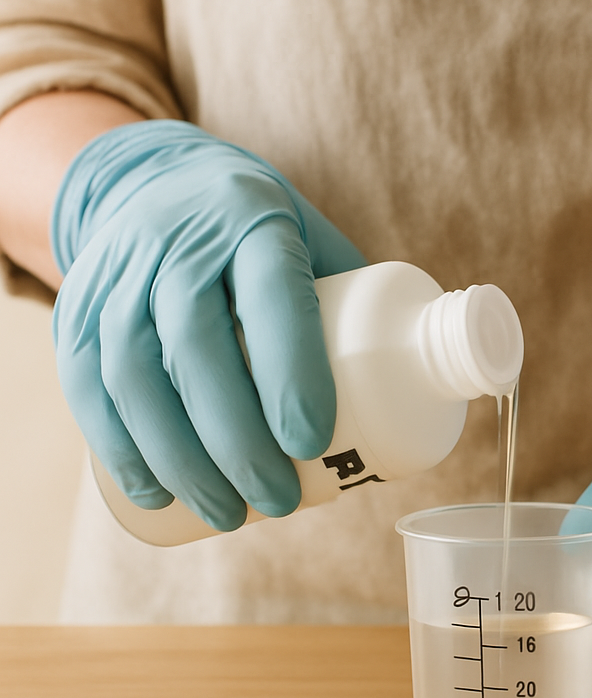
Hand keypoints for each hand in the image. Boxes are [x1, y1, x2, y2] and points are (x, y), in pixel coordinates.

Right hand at [52, 120, 366, 530]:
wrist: (154, 183)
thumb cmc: (256, 230)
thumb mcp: (310, 237)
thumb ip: (352, 301)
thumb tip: (408, 389)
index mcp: (252, 220)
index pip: (271, 295)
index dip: (290, 373)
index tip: (312, 444)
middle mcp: (177, 240)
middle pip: (197, 347)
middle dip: (237, 441)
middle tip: (277, 501)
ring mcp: (118, 273)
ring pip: (134, 373)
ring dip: (180, 460)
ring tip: (228, 514)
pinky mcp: (76, 308)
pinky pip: (86, 383)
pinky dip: (118, 447)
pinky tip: (156, 491)